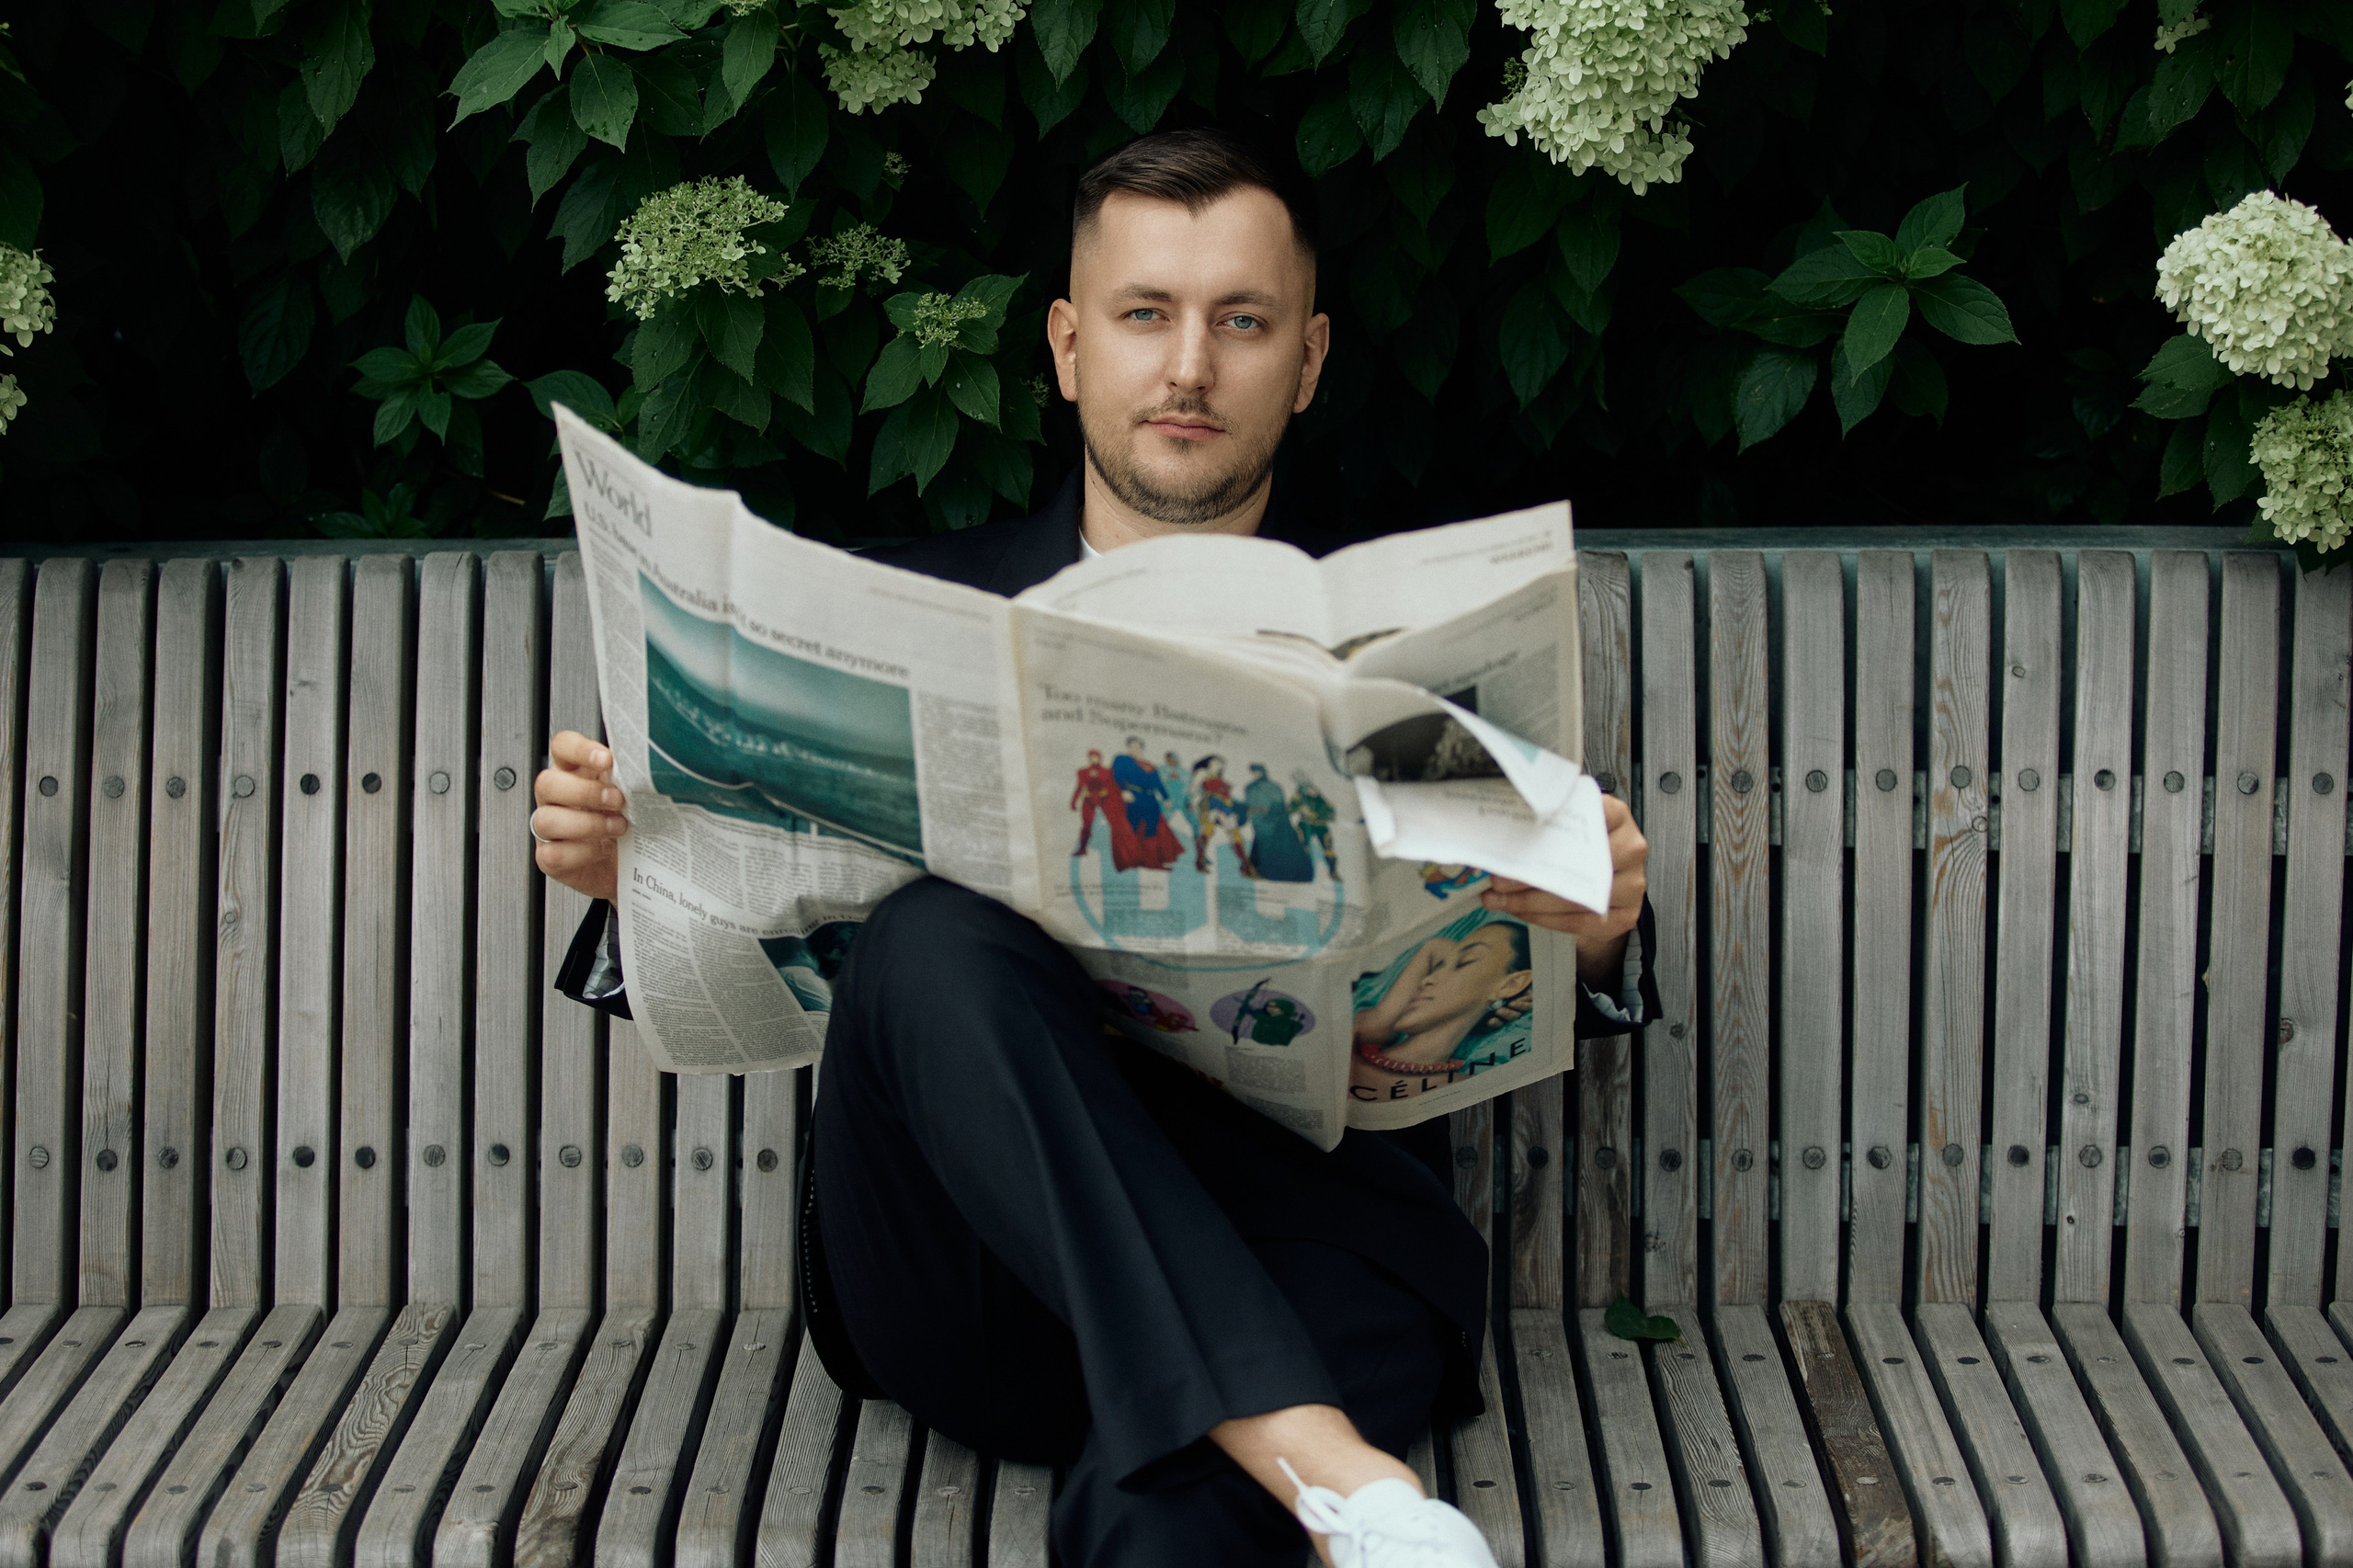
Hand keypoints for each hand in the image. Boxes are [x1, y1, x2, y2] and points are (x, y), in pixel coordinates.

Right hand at [533, 729, 627, 903]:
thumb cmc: (631, 825)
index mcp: (575, 772)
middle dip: (585, 792)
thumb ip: (632, 778)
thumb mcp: (634, 796)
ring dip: (587, 824)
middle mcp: (556, 798)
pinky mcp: (550, 858)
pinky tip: (605, 849)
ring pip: (546, 820)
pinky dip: (583, 852)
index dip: (579, 749)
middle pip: (546, 783)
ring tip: (618, 827)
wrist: (635, 868)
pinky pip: (553, 854)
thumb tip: (650, 767)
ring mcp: (549, 829)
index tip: (607, 760)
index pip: (562, 747)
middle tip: (618, 800)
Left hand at [1478, 794, 1646, 983]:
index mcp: (1617, 816)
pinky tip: (1520, 912)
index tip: (1519, 837)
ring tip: (1499, 899)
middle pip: (1578, 863)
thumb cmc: (1581, 846)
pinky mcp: (1627, 914)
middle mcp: (1631, 848)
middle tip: (1498, 879)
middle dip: (1531, 874)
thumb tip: (1501, 832)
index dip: (1554, 826)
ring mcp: (1633, 883)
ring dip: (1530, 901)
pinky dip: (1545, 919)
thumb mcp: (1568, 823)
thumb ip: (1547, 821)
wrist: (1607, 878)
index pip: (1590, 813)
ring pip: (1576, 897)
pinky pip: (1580, 921)